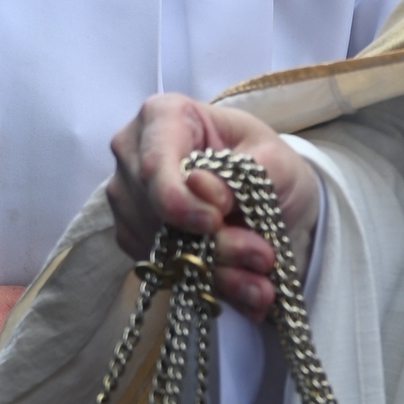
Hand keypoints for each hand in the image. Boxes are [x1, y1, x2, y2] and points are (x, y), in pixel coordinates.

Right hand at [107, 93, 317, 319]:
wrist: (270, 195)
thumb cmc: (268, 163)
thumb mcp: (274, 160)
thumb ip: (243, 171)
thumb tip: (201, 188)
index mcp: (163, 117)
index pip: (153, 163)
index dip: (178, 199)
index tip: (215, 221)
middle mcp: (133, 156)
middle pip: (154, 210)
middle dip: (210, 243)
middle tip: (261, 255)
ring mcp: (129, 200)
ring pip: (159, 246)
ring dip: (216, 269)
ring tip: (262, 276)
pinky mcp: (135, 238)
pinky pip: (165, 270)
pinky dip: (210, 284)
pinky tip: (246, 286)